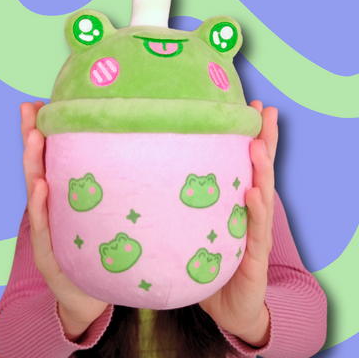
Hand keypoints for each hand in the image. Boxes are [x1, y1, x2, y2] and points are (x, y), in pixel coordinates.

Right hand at [20, 101, 108, 341]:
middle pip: (39, 169)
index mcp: (63, 199)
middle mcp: (52, 210)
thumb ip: (106, 195)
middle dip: (32, 138)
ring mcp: (48, 230)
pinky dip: (42, 205)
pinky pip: (46, 226)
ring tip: (34, 137)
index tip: (44, 104)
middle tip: (29, 109)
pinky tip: (42, 184)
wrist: (86, 295)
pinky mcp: (49, 252)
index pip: (53, 160)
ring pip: (37, 192)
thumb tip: (137, 163)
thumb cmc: (96, 253)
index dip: (46, 133)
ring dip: (34, 164)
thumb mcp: (101, 219)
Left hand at [199, 100, 277, 347]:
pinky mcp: (255, 260)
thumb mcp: (199, 231)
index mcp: (238, 206)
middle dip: (264, 141)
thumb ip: (186, 209)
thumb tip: (150, 183)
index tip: (250, 106)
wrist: (230, 309)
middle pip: (261, 173)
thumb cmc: (212, 266)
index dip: (251, 137)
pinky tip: (253, 193)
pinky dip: (256, 212)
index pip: (246, 166)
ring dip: (262, 170)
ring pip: (263, 198)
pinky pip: (256, 233)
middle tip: (265, 112)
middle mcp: (251, 216)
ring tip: (257, 146)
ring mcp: (256, 236)